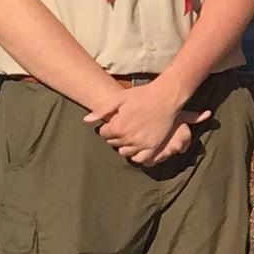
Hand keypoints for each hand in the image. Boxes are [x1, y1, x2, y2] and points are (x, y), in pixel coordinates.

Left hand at [84, 79, 210, 163]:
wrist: (167, 96)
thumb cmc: (142, 95)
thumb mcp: (119, 98)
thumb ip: (102, 110)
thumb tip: (86, 120)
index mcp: (118, 126)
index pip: (103, 133)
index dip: (107, 127)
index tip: (114, 121)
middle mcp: (128, 138)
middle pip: (113, 143)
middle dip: (115, 135)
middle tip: (123, 126)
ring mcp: (142, 144)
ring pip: (125, 152)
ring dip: (125, 145)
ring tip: (130, 135)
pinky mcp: (154, 146)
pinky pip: (141, 158)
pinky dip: (137, 155)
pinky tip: (137, 147)